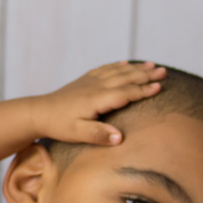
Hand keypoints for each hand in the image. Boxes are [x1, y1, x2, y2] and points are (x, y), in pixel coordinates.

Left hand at [28, 61, 164, 144]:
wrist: (38, 112)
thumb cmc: (59, 125)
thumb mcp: (78, 134)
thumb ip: (99, 135)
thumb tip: (120, 138)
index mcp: (97, 99)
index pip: (125, 93)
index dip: (143, 90)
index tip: (159, 86)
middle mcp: (96, 87)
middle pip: (125, 78)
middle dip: (146, 74)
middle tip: (164, 71)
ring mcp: (90, 82)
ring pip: (117, 72)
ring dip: (136, 68)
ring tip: (152, 64)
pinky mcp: (84, 81)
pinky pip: (105, 69)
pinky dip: (118, 66)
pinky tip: (125, 64)